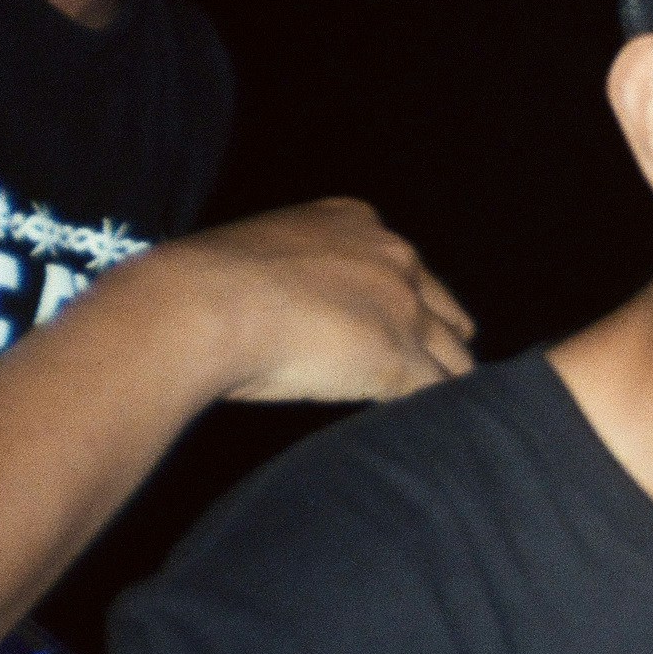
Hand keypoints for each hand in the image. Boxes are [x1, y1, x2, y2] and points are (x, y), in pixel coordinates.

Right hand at [143, 199, 474, 403]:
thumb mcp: (262, 255)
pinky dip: (434, 415)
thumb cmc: (205, 286)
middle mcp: (393, 257)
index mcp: (355, 221)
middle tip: (422, 377)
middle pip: (447, 313)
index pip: (408, 269)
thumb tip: (287, 308)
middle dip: (436, 345)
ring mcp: (405, 309)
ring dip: (441, 386)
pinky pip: (441, 393)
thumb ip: (294, 272)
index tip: (390, 332)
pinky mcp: (401, 359)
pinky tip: (422, 432)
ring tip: (435, 418)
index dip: (404, 307)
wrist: (198, 306)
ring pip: (455, 358)